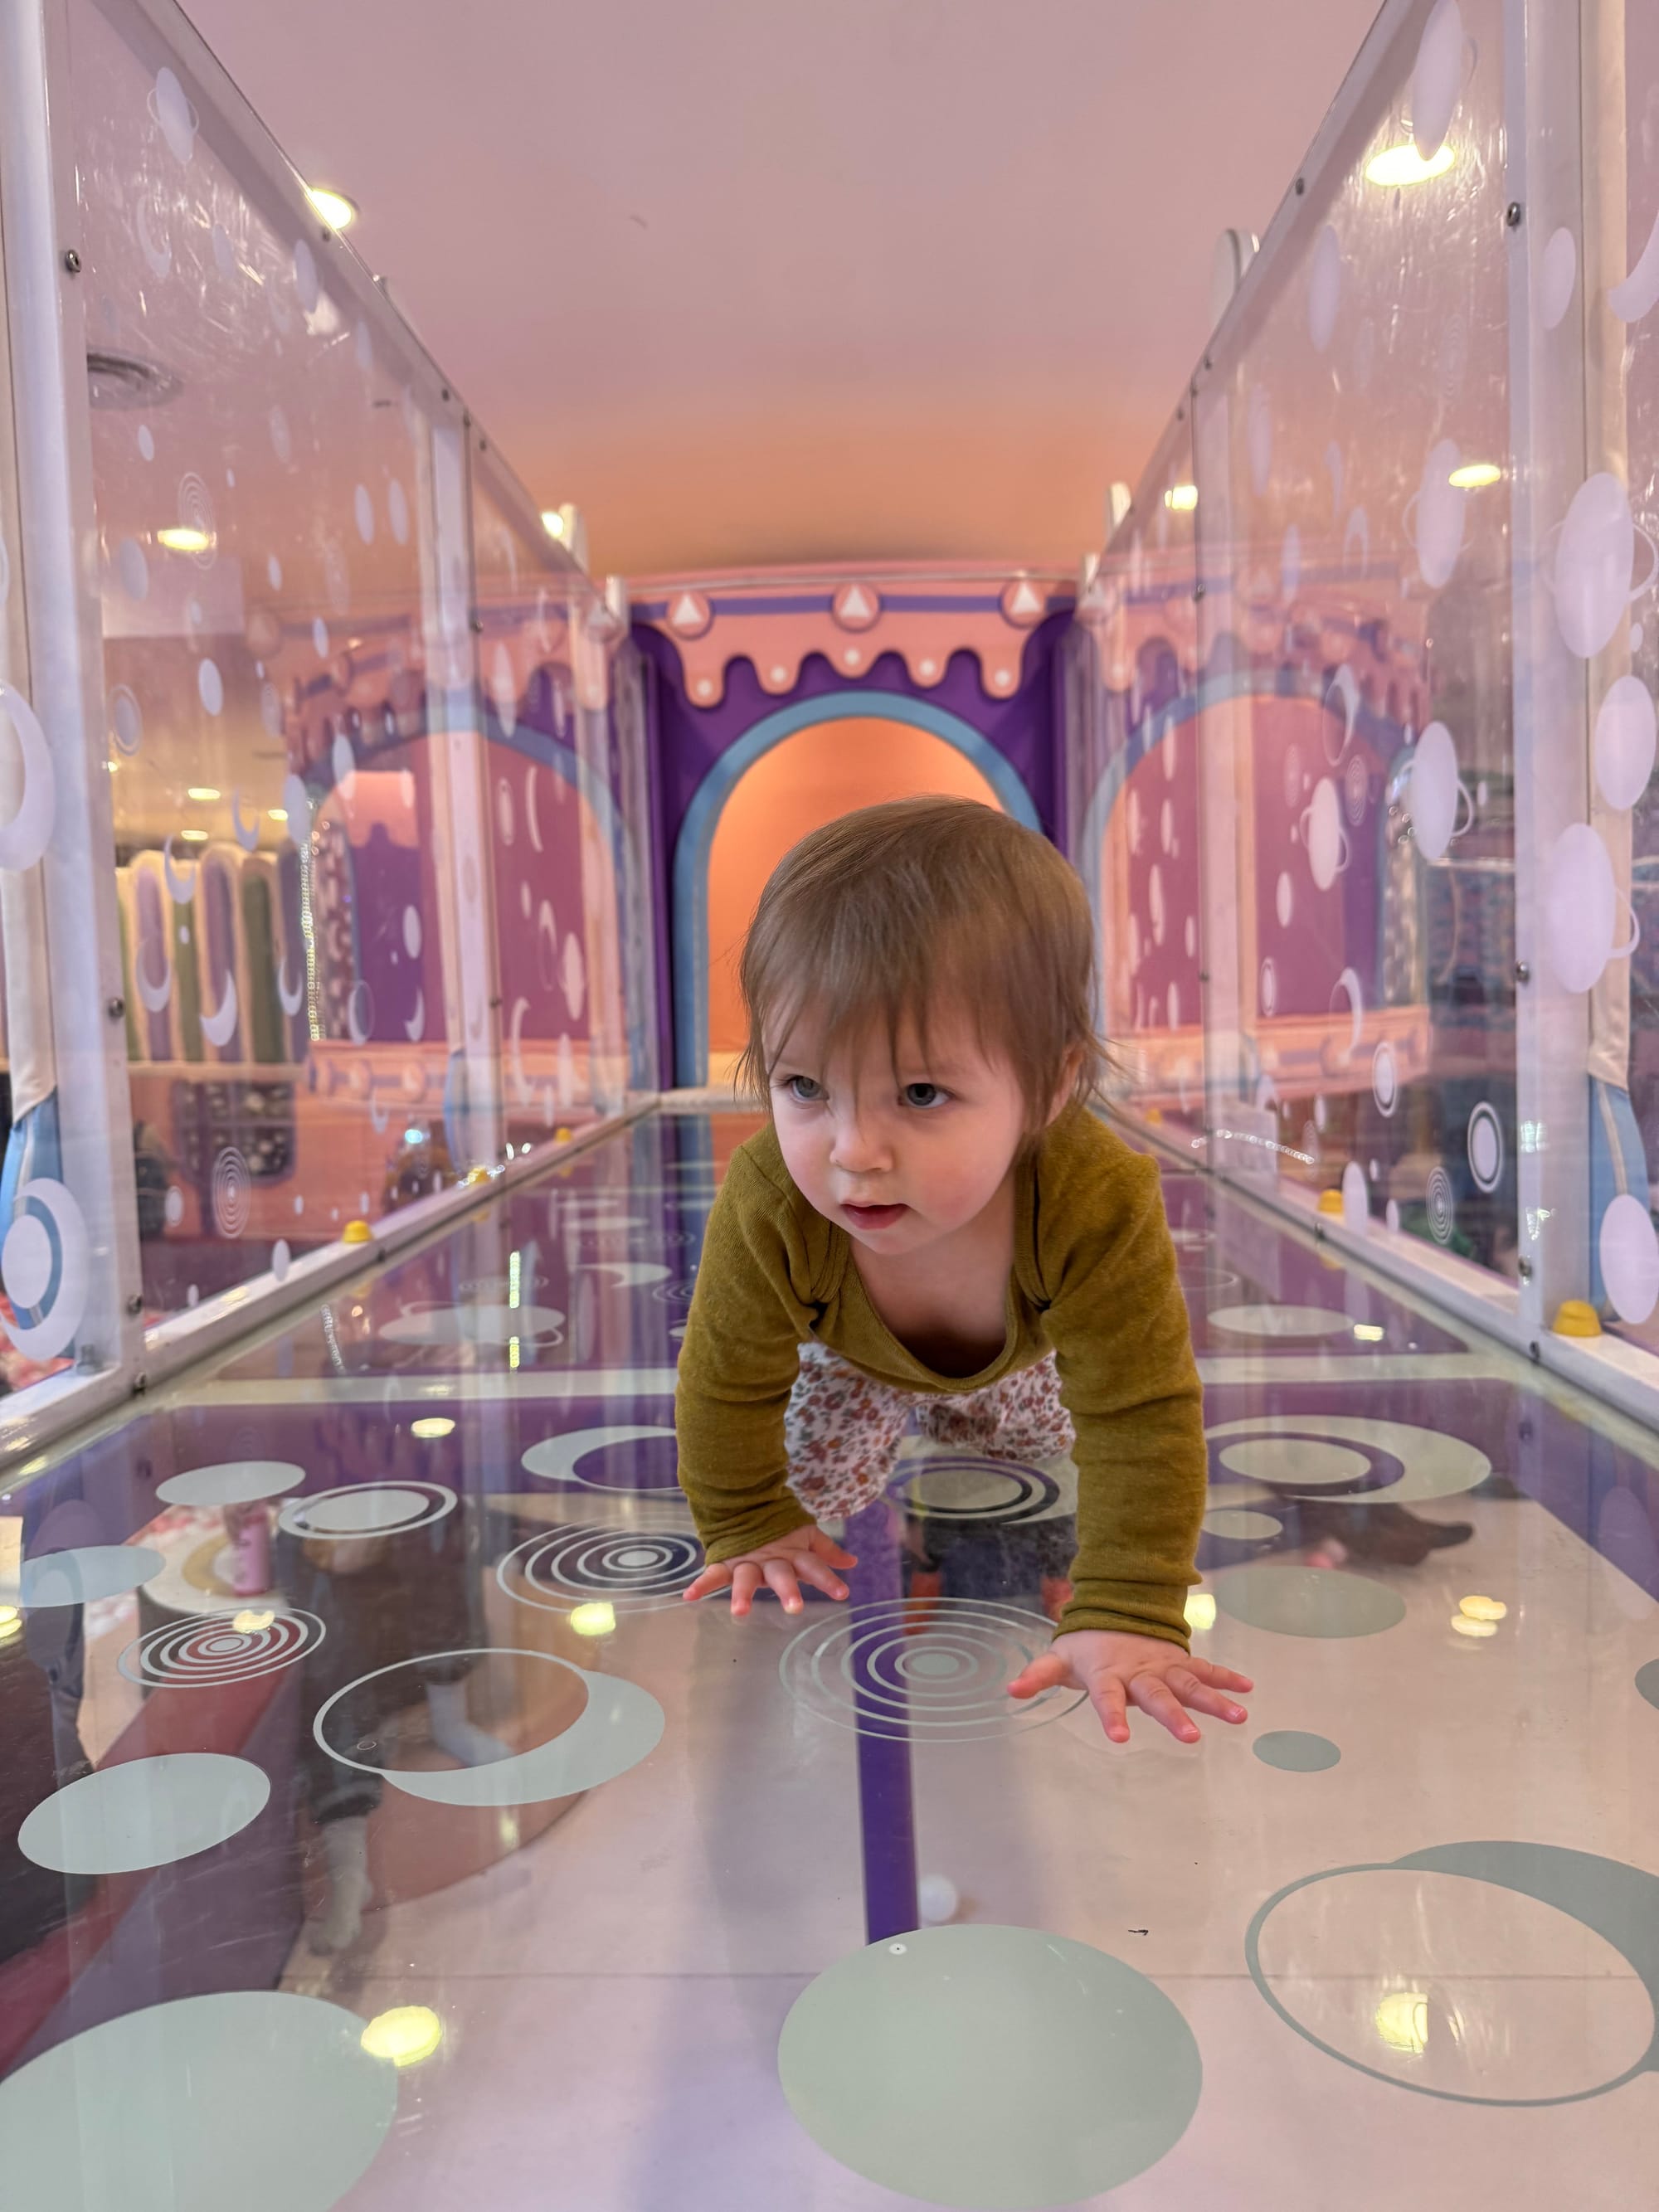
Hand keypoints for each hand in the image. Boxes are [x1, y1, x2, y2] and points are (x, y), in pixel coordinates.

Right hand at [683, 1527, 857, 1617]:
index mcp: (793, 1553)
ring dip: (743, 1594)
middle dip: (788, 1590)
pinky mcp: (727, 1560)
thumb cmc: (780, 1526)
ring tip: (740, 1613)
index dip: (827, 1578)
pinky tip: (689, 1596)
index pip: (814, 1566)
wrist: (745, 1500)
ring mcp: (747, 1560)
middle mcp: (772, 1559)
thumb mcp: (805, 1536)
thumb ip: (826, 1552)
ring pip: (746, 1577)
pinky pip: (713, 1573)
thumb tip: (853, 1563)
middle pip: (781, 1575)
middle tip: (794, 1608)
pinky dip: (701, 1584)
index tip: (842, 1593)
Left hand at [1007, 1630, 1252, 1745]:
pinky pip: (1205, 1670)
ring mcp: (1162, 1666)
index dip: (1111, 1716)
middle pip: (1156, 1695)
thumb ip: (1037, 1676)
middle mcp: (1138, 1672)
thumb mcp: (1058, 1660)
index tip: (1119, 1739)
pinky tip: (1248, 1690)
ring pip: (1189, 1683)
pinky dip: (1226, 1678)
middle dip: (1173, 1715)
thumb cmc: (1084, 1647)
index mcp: (1107, 1674)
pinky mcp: (1179, 1662)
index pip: (1107, 1697)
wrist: (1113, 1609)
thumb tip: (1009, 1690)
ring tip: (1239, 1716)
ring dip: (1214, 1699)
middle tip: (1191, 1738)